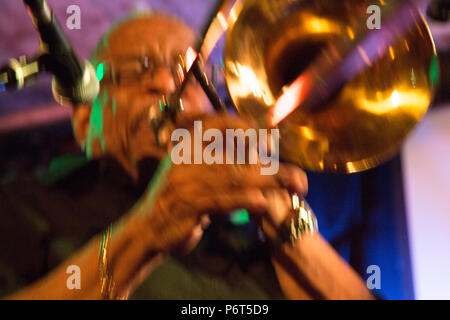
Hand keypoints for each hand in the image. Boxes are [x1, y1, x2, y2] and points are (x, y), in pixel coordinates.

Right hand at [128, 114, 307, 253]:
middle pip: (237, 156)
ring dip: (268, 182)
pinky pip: (221, 199)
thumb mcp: (191, 171)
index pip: (217, 124)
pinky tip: (261, 202)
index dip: (246, 127)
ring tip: (294, 187)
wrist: (148, 227)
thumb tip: (254, 153)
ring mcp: (186, 181)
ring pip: (235, 177)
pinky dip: (243, 200)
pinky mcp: (188, 204)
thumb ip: (218, 160)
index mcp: (187, 145)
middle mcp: (187, 158)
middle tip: (299, 176)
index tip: (269, 136)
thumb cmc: (176, 197)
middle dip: (272, 166)